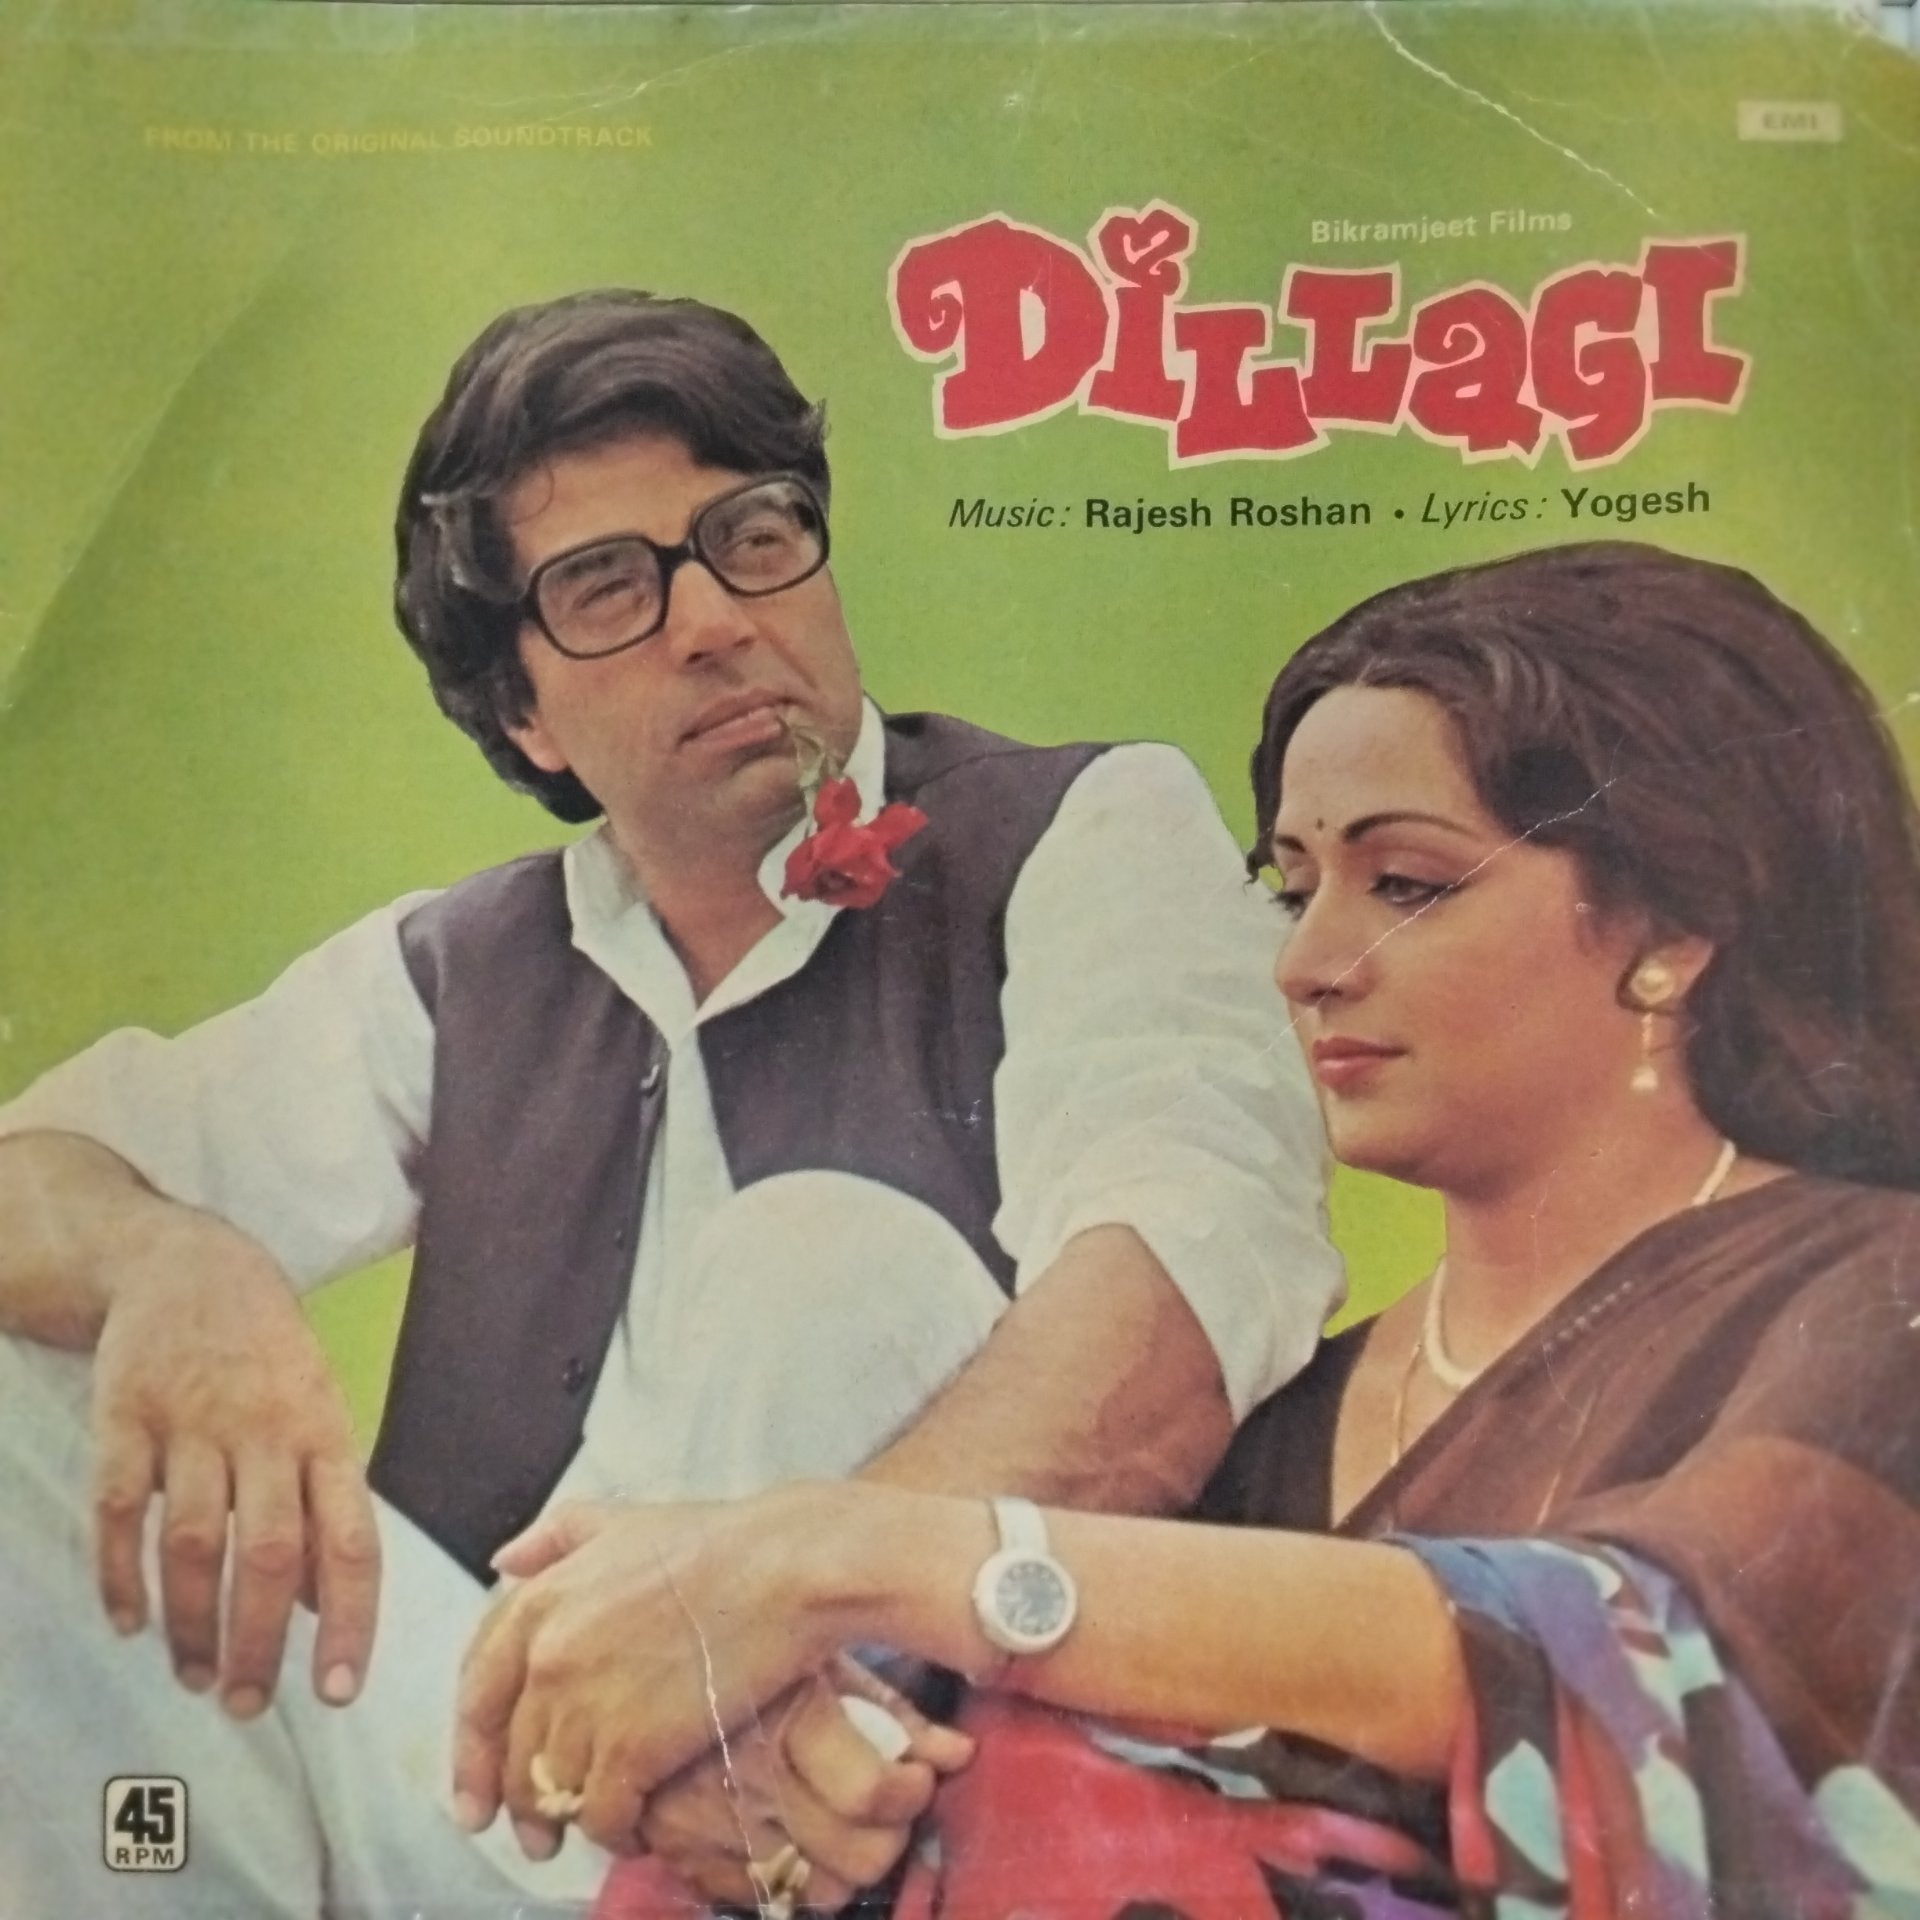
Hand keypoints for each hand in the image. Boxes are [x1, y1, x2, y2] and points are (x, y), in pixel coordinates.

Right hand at [88, 1210, 376, 1716]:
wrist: (189, 1264)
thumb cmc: (266, 1356)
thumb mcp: (317, 1414)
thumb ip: (322, 1505)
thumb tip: (320, 1605)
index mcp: (325, 1434)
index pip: (351, 1539)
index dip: (349, 1619)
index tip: (340, 1689)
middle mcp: (265, 1430)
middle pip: (268, 1553)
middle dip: (259, 1641)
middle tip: (249, 1704)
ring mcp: (193, 1422)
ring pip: (193, 1542)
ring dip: (190, 1622)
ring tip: (195, 1675)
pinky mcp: (126, 1416)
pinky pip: (120, 1509)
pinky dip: (120, 1575)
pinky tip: (127, 1622)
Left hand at [453, 1493, 834, 1856]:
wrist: (782, 1570)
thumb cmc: (715, 1543)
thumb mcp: (622, 1520)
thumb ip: (556, 1537)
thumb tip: (505, 1560)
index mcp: (539, 1603)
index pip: (478, 1694)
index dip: (471, 1752)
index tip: (476, 1792)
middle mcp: (548, 1658)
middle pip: (513, 1755)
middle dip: (520, 1802)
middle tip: (535, 1836)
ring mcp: (586, 1706)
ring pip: (553, 1791)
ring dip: (569, 1818)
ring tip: (593, 1828)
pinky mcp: (631, 1750)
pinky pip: (603, 1815)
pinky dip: (614, 1831)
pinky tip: (633, 1830)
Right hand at [639, 1657, 972, 1911]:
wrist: (633, 1633)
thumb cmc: (747, 1636)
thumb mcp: (822, 1658)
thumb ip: (895, 1711)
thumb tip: (961, 1754)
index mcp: (785, 1712)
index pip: (872, 1793)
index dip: (910, 1793)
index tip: (916, 1779)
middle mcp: (745, 1769)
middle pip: (853, 1855)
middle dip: (888, 1839)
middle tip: (891, 1810)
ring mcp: (706, 1815)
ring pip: (810, 1888)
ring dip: (841, 1867)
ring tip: (846, 1826)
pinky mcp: (672, 1844)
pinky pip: (752, 1894)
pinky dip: (782, 1876)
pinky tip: (791, 1836)